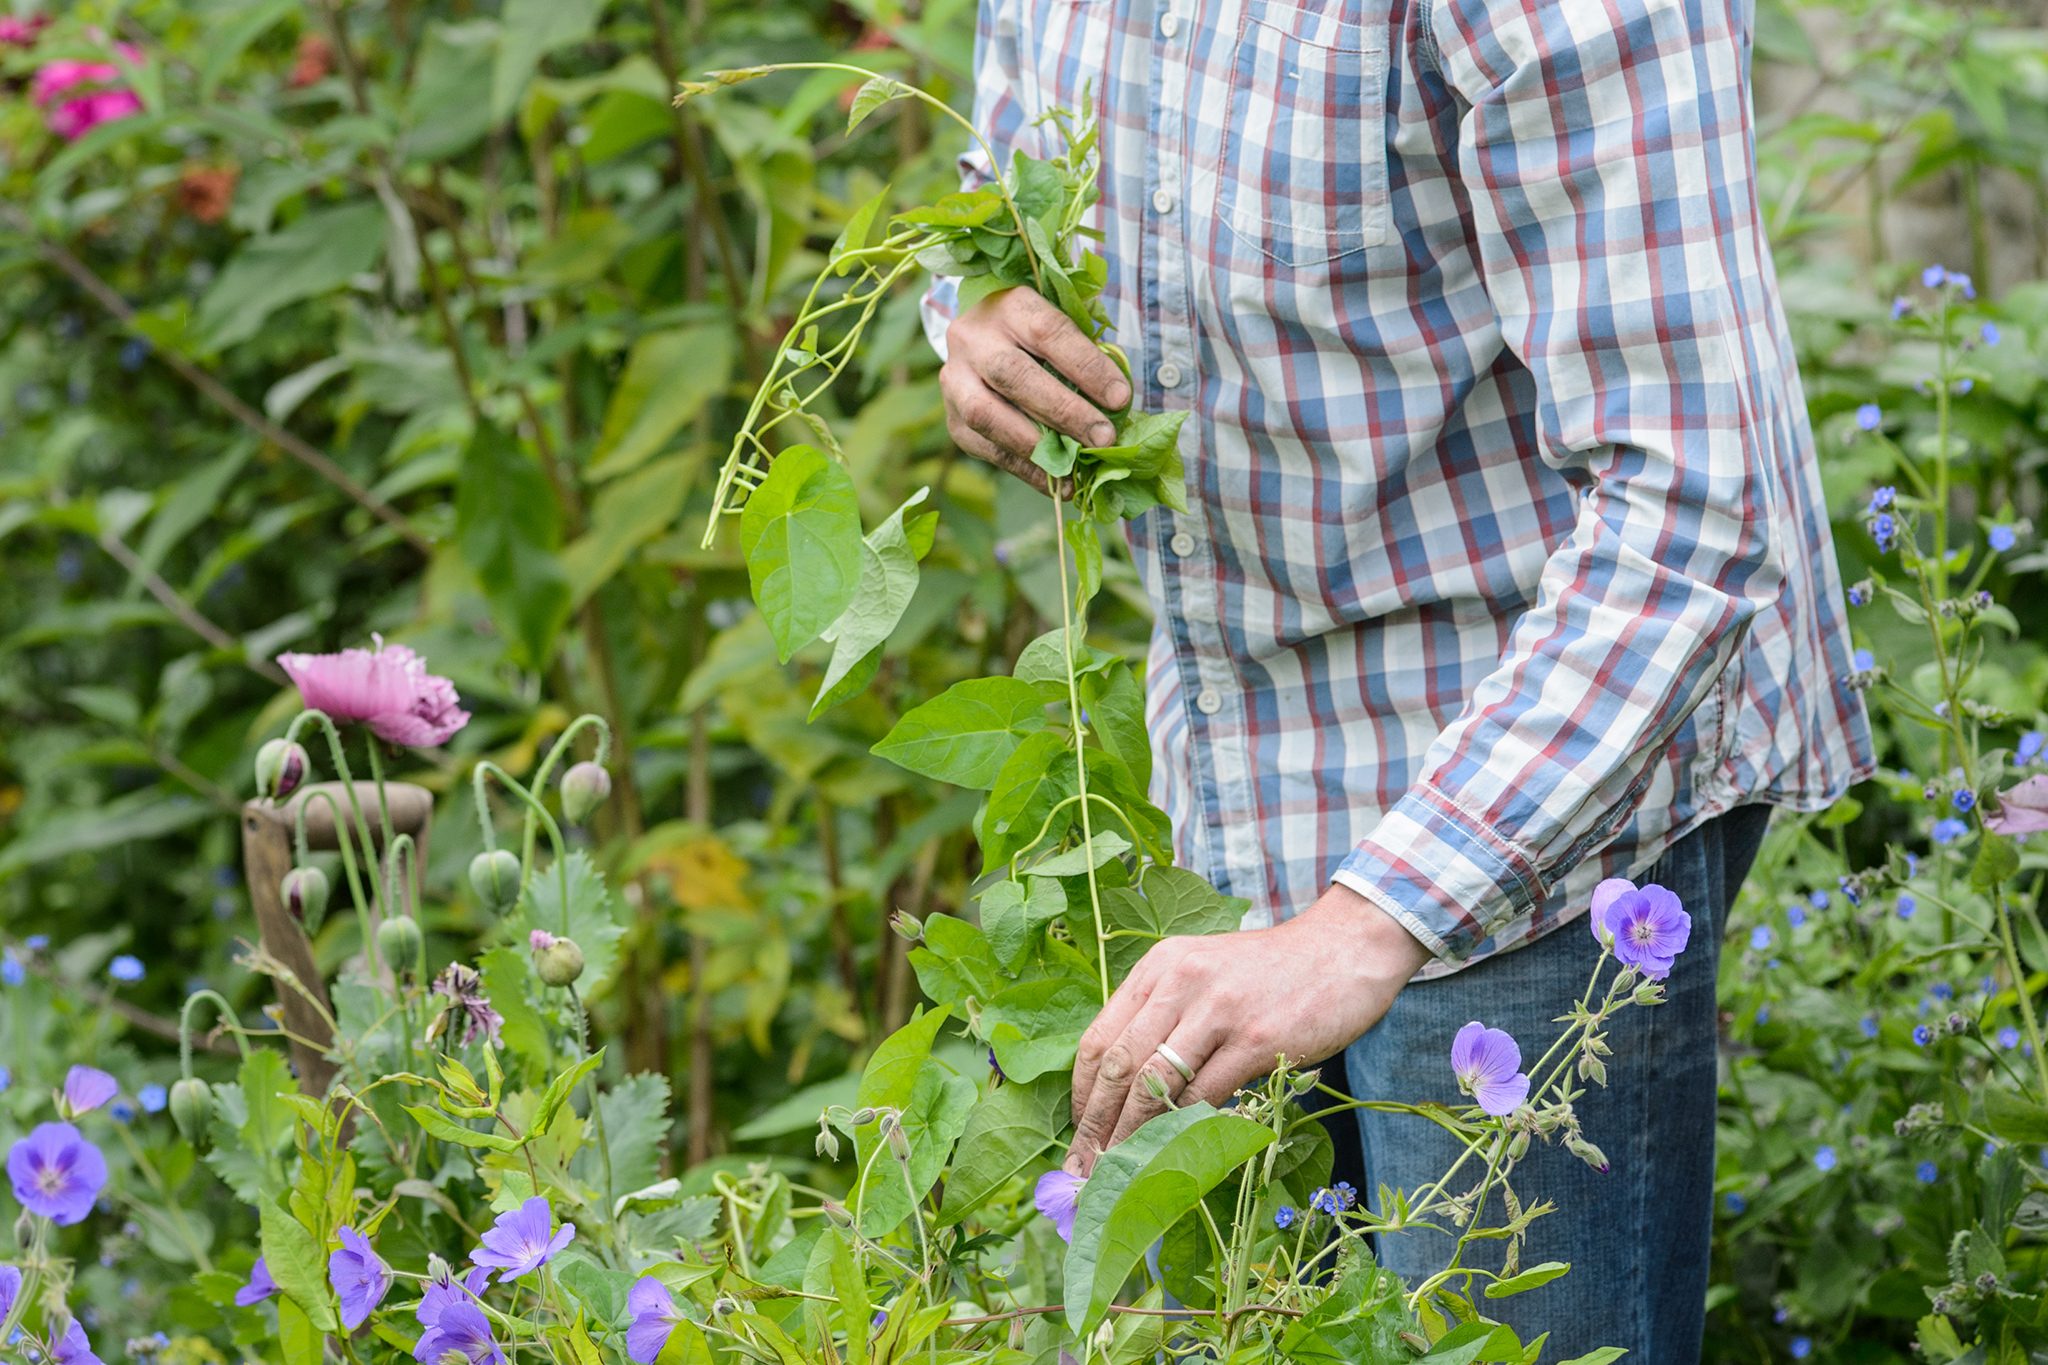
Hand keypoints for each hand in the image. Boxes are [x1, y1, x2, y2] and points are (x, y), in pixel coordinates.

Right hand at [941, 288, 1130, 493]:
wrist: (981, 341)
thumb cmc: (1036, 337)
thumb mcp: (1061, 329)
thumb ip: (1086, 358)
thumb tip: (1118, 407)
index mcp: (1008, 305)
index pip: (1049, 333)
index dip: (1087, 367)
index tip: (1121, 398)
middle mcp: (972, 338)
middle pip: (1014, 376)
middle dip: (1064, 411)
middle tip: (1103, 438)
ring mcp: (955, 379)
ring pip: (987, 414)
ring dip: (1037, 445)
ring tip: (1077, 465)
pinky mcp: (952, 418)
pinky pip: (985, 447)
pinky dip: (1025, 468)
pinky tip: (1057, 481)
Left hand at [1064, 884, 1431, 1175]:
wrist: (1343, 950)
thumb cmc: (1270, 972)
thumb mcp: (1204, 973)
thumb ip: (1165, 1015)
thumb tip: (1127, 1087)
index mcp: (1159, 967)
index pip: (1101, 1038)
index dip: (1083, 1095)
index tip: (1079, 1133)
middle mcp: (1180, 983)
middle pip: (1120, 1067)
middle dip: (1097, 1126)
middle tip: (1084, 1168)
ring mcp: (1217, 1011)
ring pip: (1155, 1085)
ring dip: (1132, 1138)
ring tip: (1119, 1172)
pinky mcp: (1255, 1038)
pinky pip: (1206, 1095)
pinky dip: (1185, 1130)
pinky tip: (1175, 1155)